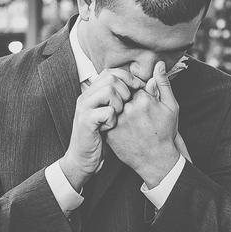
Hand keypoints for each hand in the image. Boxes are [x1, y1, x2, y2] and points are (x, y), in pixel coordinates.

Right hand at [59, 68, 144, 190]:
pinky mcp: (86, 121)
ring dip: (119, 104)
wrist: (83, 159)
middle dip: (125, 91)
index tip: (138, 88)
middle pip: (110, 78)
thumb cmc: (102, 137)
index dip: (127, 77)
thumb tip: (147, 83)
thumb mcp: (113, 114)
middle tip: (126, 106)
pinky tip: (110, 128)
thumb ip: (124, 98)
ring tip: (117, 117)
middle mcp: (86, 97)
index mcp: (92, 93)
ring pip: (108, 91)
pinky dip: (113, 119)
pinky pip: (106, 111)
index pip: (110, 72)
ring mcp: (84, 108)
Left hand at [106, 61, 180, 187]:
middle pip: (122, 96)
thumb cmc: (165, 133)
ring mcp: (118, 121)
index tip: (146, 110)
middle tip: (139, 119)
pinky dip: (113, 122)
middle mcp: (128, 109)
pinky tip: (125, 131)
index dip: (140, 96)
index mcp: (143, 99)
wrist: (156, 160)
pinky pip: (107, 119)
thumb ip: (163, 84)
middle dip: (128, 103)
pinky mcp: (110, 133)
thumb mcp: (170, 107)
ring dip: (120, 113)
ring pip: (114, 108)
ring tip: (132, 125)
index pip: (134, 87)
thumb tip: (158, 64)